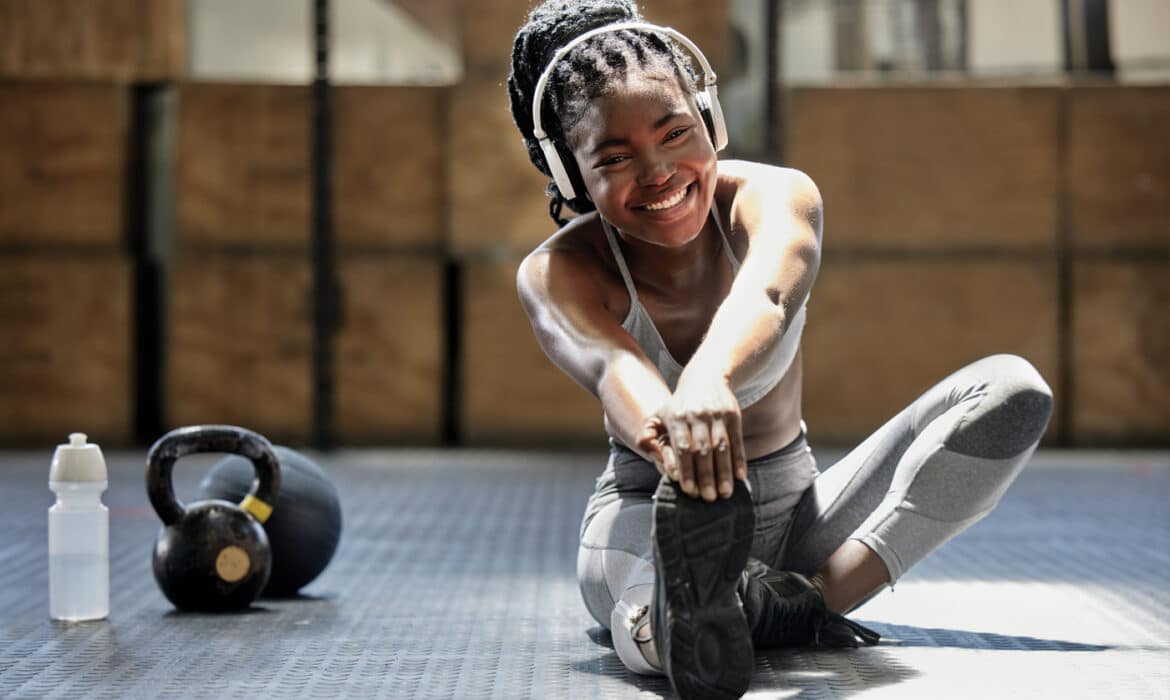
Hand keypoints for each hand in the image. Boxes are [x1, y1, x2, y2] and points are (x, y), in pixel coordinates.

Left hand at [636, 374, 746, 501]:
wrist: (705, 378)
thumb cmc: (679, 406)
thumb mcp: (660, 413)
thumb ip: (649, 432)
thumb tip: (645, 447)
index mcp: (677, 418)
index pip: (682, 448)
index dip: (686, 469)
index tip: (688, 490)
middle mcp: (697, 416)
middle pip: (702, 451)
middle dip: (706, 476)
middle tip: (709, 499)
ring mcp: (717, 416)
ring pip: (721, 448)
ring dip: (724, 472)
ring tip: (725, 494)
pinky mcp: (733, 416)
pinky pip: (737, 441)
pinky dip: (739, 460)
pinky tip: (740, 477)